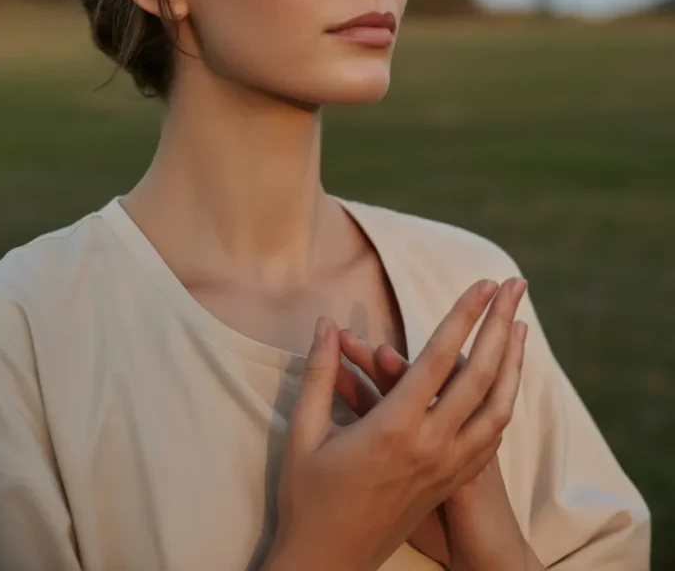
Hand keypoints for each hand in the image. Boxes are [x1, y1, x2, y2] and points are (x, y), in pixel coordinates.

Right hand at [268, 277, 527, 570]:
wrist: (329, 565)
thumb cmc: (309, 498)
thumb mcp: (303, 434)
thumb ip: (318, 374)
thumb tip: (326, 325)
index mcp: (394, 428)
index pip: (438, 358)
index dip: (464, 316)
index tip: (483, 283)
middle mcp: (430, 445)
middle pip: (479, 374)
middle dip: (500, 324)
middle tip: (515, 285)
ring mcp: (447, 467)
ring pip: (497, 408)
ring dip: (513, 363)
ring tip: (521, 326)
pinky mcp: (450, 482)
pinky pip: (490, 438)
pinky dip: (503, 403)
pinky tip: (506, 383)